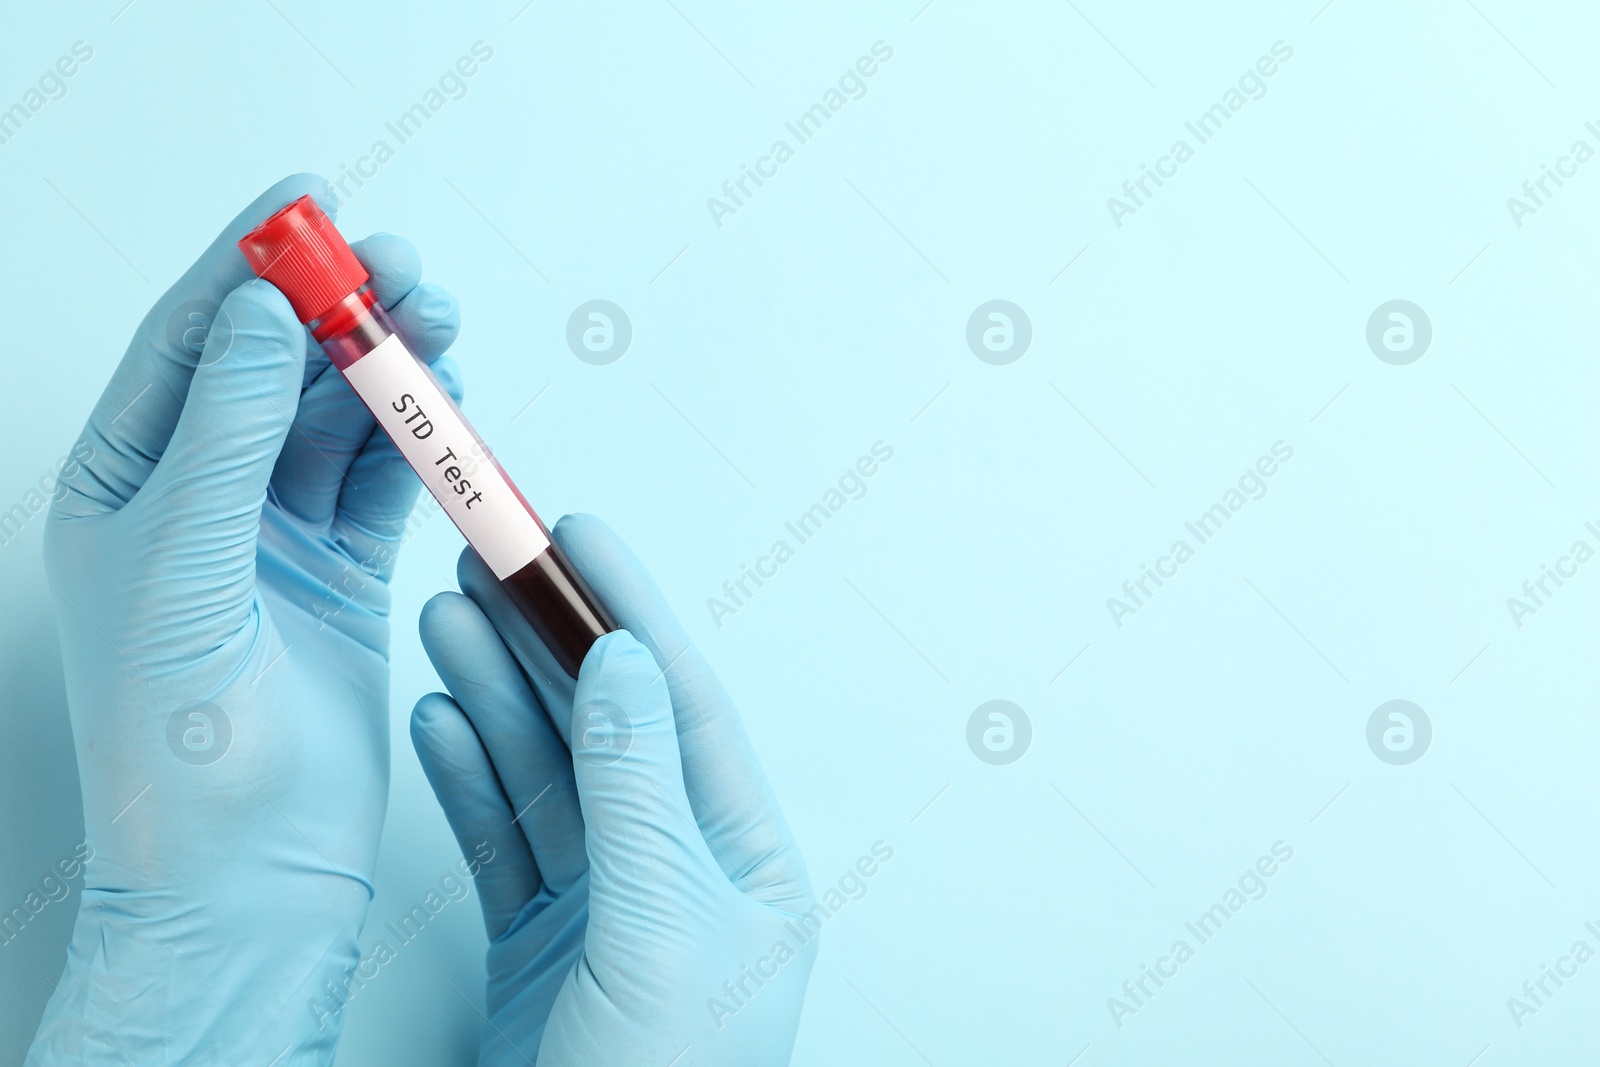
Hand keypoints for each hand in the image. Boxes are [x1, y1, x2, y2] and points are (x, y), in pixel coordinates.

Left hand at [29, 175, 462, 1063]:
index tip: (304, 206)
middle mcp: (198, 505)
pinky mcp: (343, 580)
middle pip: (275, 372)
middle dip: (337, 311)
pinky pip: (384, 484)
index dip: (247, 269)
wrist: (246, 870)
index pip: (188, 349)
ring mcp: (274, 541)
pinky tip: (444, 401)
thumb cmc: (177, 746)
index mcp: (124, 490)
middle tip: (397, 263)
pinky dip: (417, 439)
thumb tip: (262, 319)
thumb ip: (229, 435)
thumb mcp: (184, 564)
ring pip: (339, 421)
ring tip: (436, 318)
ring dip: (387, 368)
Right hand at [411, 515, 816, 1064]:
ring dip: (497, 691)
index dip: (629, 612)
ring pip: (547, 771)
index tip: (580, 536)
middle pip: (607, 725)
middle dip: (548, 639)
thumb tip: (627, 663)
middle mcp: (680, 873)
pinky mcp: (541, 944)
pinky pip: (503, 837)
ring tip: (448, 614)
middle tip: (493, 559)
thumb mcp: (660, 931)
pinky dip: (467, 775)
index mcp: (746, 864)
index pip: (684, 707)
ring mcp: (607, 906)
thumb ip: (637, 791)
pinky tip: (441, 717)